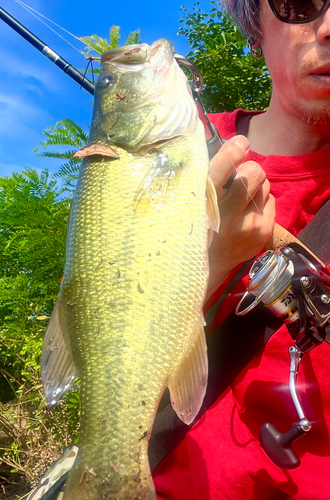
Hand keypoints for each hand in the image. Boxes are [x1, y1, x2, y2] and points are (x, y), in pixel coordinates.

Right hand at [206, 135, 274, 298]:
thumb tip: (228, 146)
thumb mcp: (190, 202)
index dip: (233, 151)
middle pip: (254, 173)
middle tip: (238, 178)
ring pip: (265, 185)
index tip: (239, 144)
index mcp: (203, 203)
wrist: (204, 267)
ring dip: (254, 187)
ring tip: (240, 199)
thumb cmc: (194, 227)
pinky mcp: (262, 233)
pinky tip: (246, 213)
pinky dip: (261, 202)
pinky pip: (271, 200)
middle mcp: (226, 214)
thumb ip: (206, 176)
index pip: (222, 167)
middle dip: (248, 170)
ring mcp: (247, 225)